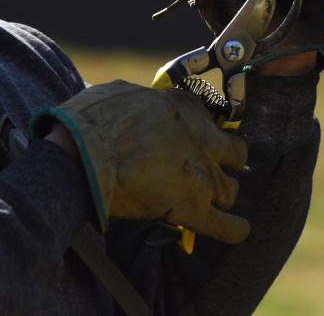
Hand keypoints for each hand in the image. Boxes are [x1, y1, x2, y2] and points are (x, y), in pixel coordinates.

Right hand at [33, 81, 249, 243]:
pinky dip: (234, 229)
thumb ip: (144, 102)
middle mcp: (204, 140)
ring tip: (211, 201)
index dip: (202, 133)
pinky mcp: (193, 208)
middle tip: (211, 170)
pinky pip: (226, 226)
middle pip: (236, 154)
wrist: (85, 154)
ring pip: (231, 190)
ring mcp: (202, 176)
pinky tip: (238, 230)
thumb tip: (140, 108)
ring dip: (222, 196)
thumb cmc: (96, 120)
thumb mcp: (125, 94)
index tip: (191, 141)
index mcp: (188, 109)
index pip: (210, 120)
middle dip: (228, 163)